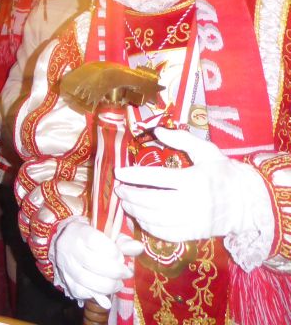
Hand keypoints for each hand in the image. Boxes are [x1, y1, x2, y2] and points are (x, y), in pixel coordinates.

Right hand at [52, 218, 141, 307]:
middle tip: (126, 273)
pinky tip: (105, 294)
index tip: (121, 256)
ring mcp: (66, 265)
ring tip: (118, 284)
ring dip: (108, 286)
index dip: (114, 252)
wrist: (66, 243)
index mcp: (80, 232)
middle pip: (93, 263)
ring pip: (86, 280)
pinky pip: (80, 291)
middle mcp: (69, 248)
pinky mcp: (66, 280)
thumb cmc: (91, 238)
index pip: (96, 242)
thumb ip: (123, 242)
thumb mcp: (106, 235)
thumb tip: (138, 248)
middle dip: (116, 271)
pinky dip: (96, 295)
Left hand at [115, 127, 272, 243]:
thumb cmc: (224, 173)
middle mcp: (191, 202)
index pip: (157, 178)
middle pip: (152, 201)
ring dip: (135, 211)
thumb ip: (182, 139)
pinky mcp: (194, 234)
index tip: (118, 172)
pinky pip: (166, 234)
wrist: (248, 203)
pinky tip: (140, 217)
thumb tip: (157, 131)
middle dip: (130, 195)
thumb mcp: (207, 151)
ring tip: (124, 202)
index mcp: (193, 180)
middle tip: (118, 189)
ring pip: (156, 219)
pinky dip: (149, 227)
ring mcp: (192, 221)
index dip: (134, 176)